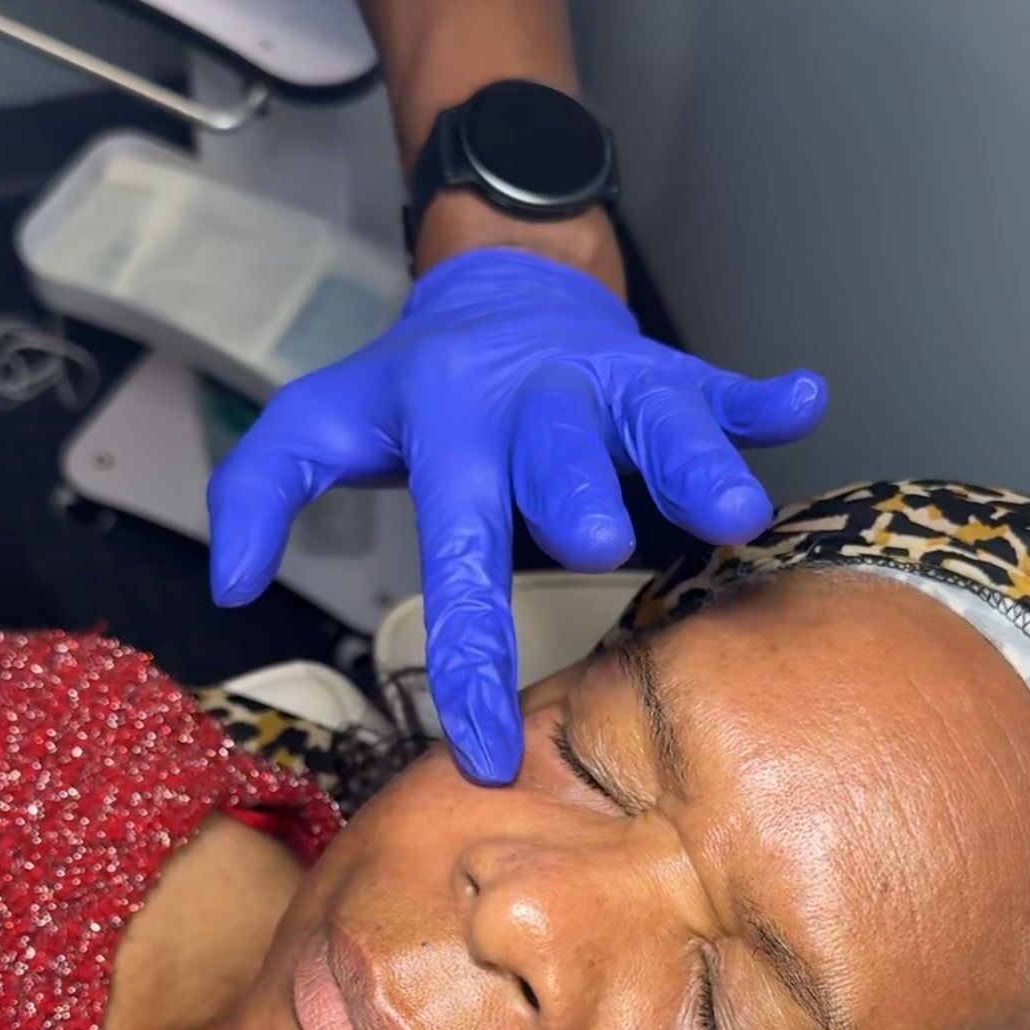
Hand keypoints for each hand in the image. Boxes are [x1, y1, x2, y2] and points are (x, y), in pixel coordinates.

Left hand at [208, 246, 825, 782]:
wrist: (501, 282)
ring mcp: (609, 384)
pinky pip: (721, 384)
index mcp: (448, 427)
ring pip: (654, 419)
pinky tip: (800, 403)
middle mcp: (532, 405)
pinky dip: (763, 399)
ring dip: (691, 458)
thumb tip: (229, 584)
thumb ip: (260, 491)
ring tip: (731, 508)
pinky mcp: (669, 371)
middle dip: (575, 494)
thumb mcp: (322, 421)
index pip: (454, 554)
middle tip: (591, 542)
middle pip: (555, 456)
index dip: (468, 654)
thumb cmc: (417, 385)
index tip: (485, 747)